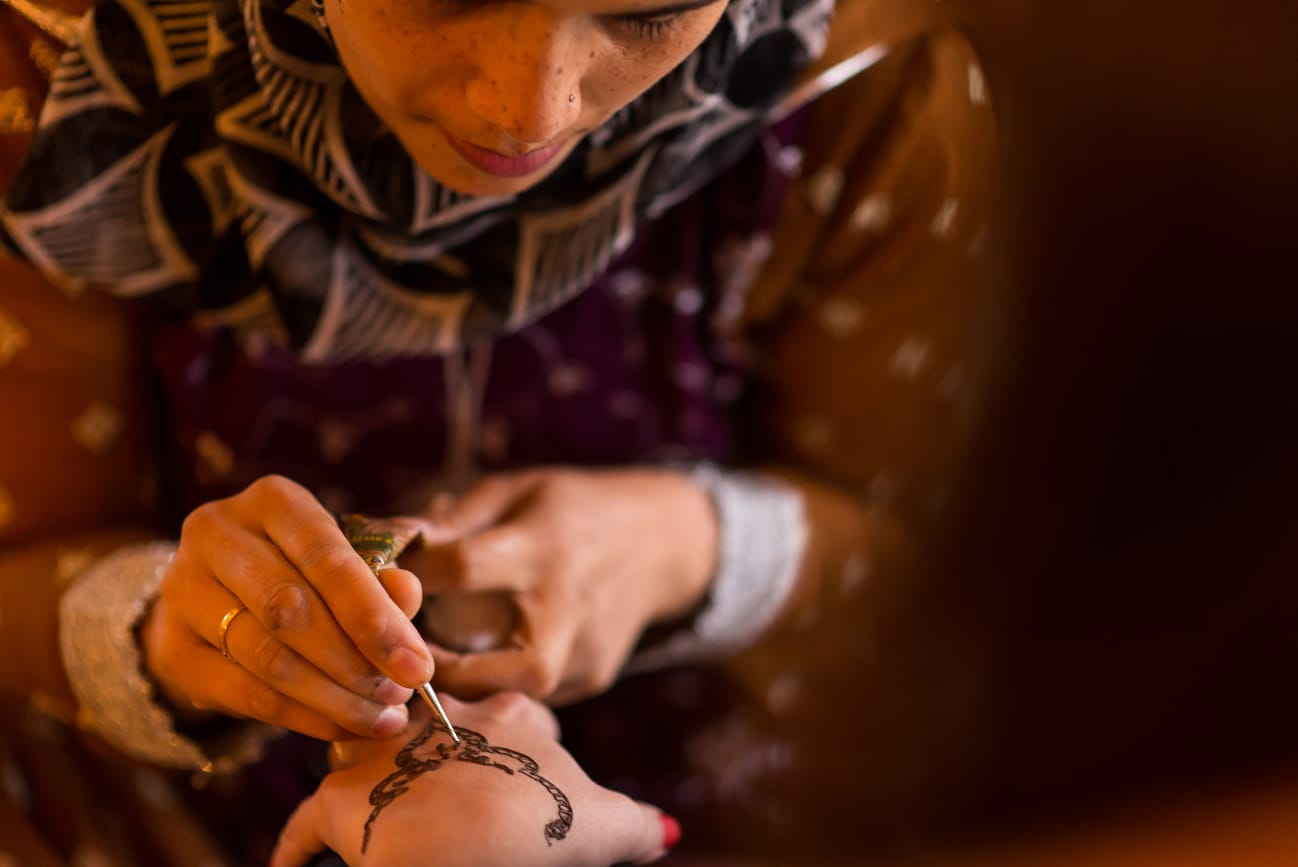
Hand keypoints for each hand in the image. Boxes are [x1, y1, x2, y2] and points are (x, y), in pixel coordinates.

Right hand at [140, 475, 437, 739]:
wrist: (219, 596)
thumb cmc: (303, 571)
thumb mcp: (345, 563)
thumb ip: (379, 580)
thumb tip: (406, 595)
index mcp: (272, 500)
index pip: (326, 558)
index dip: (375, 617)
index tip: (419, 666)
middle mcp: (217, 534)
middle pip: (291, 608)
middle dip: (356, 662)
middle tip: (401, 695)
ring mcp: (182, 589)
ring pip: (267, 657)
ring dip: (334, 697)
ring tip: (381, 717)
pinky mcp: (170, 648)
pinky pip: (243, 693)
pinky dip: (301, 717)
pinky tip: (341, 726)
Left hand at [270, 692, 677, 866]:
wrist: (505, 847)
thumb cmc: (555, 828)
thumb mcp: (602, 822)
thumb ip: (633, 823)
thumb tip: (668, 832)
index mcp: (504, 714)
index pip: (489, 706)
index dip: (491, 735)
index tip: (495, 769)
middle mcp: (438, 719)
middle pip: (411, 720)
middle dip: (407, 748)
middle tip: (417, 798)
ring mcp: (384, 756)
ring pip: (351, 751)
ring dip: (353, 777)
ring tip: (359, 817)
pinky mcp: (339, 802)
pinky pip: (303, 828)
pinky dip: (297, 854)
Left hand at [401, 468, 717, 704]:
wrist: (663, 540)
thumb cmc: (572, 507)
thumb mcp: (516, 491)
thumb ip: (454, 521)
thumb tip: (383, 540)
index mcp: (543, 547)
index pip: (463, 569)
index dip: (409, 575)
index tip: (374, 579)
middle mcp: (568, 608)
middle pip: (509, 668)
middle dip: (446, 671)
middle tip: (402, 657)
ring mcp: (585, 651)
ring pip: (518, 697)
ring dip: (466, 688)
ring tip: (428, 668)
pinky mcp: (591, 677)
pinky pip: (532, 698)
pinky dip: (496, 688)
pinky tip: (473, 667)